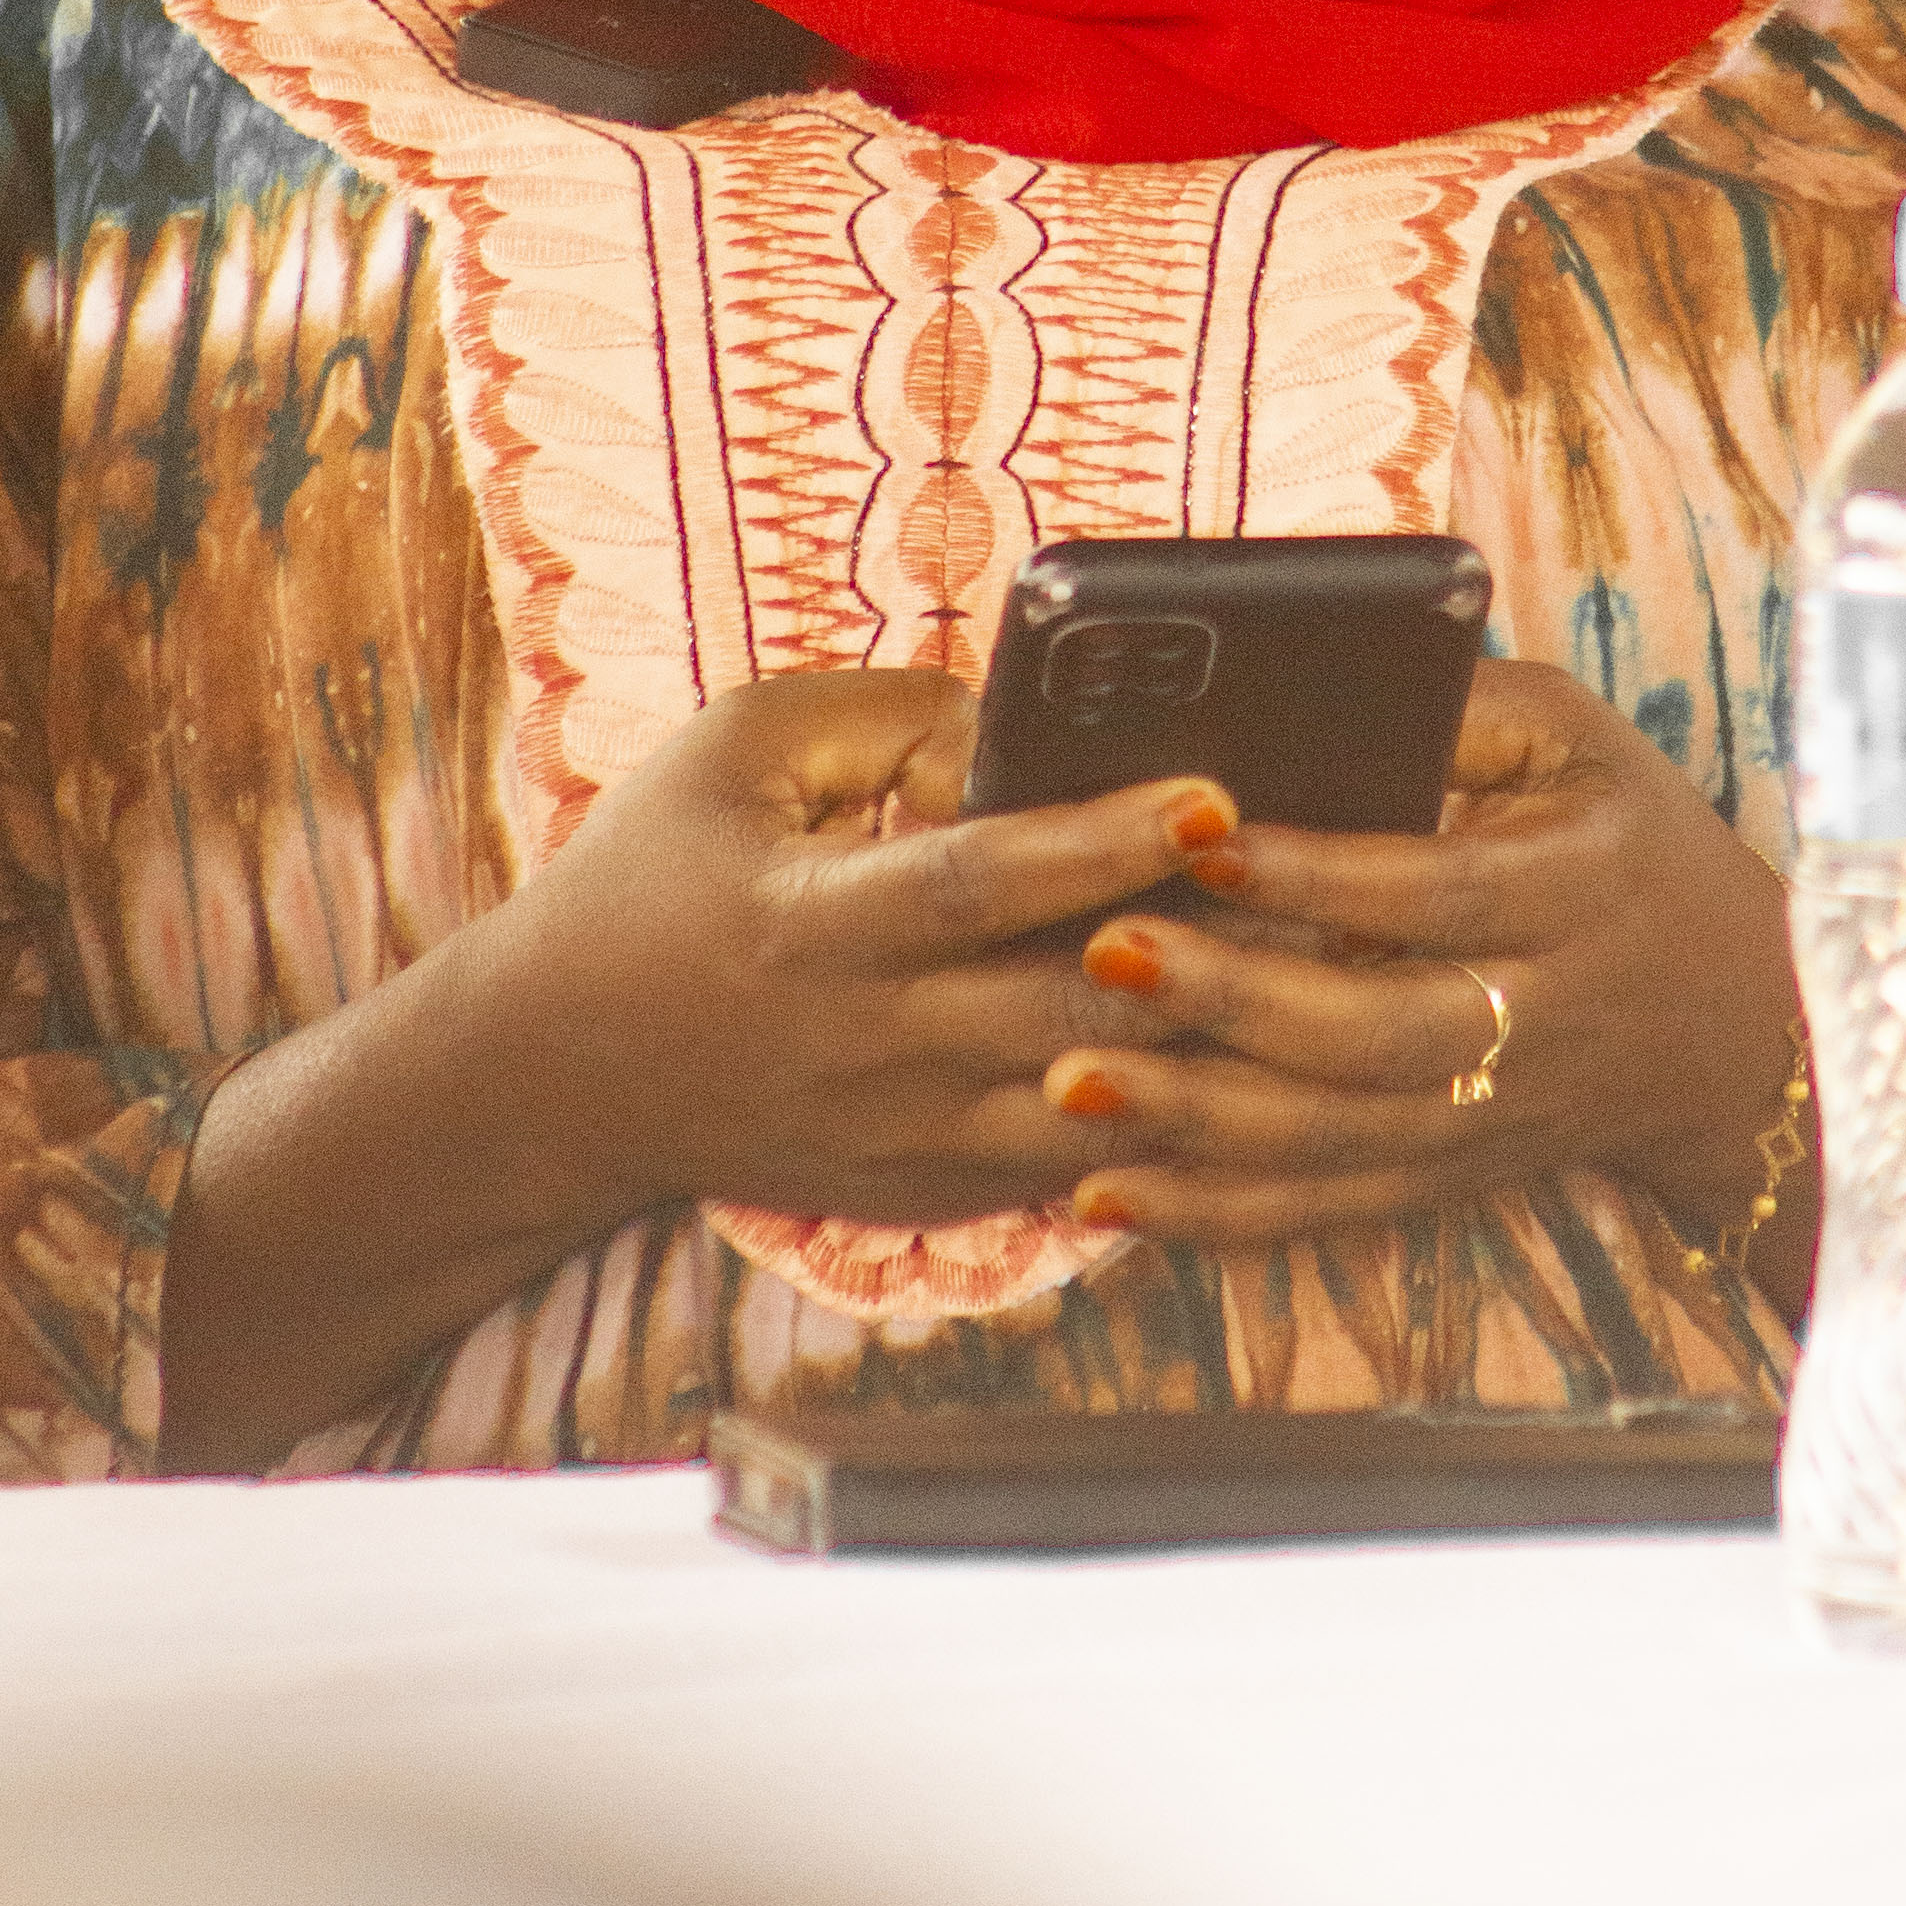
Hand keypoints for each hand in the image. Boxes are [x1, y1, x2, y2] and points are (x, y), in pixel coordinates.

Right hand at [161, 669, 1246, 1472]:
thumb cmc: (658, 878)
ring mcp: (910, 1137)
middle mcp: (872, 1047)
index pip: (983, 881)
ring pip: (1105, 1112)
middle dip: (1215, 954)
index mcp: (819, 925)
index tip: (1218, 794)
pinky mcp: (933, 1192)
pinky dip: (1175, 1125)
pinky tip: (1265, 1066)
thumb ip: (885, 713)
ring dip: (1221, 1052)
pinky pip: (1083, 1169)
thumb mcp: (738, 751)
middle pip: (1078, 1007)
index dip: (1103, 838)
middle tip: (1345, 884)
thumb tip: (1020, 721)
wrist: (560, 1074)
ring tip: (1337, 976)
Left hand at [1033, 663, 1801, 1254]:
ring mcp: (1487, 1119)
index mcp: (1572, 892)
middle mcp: (1535, 1023)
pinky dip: (1212, 1213)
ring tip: (1071, 1080)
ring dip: (1196, 1121)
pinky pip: (1322, 1211)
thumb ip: (1460, 706)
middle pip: (1378, 1032)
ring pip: (1337, 1141)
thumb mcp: (1578, 744)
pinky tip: (1106, 1194)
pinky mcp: (1445, 1180)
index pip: (1439, 890)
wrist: (1737, 1029)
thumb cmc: (1626, 844)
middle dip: (1234, 998)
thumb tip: (1319, 674)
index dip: (1322, 876)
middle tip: (1105, 952)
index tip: (1203, 839)